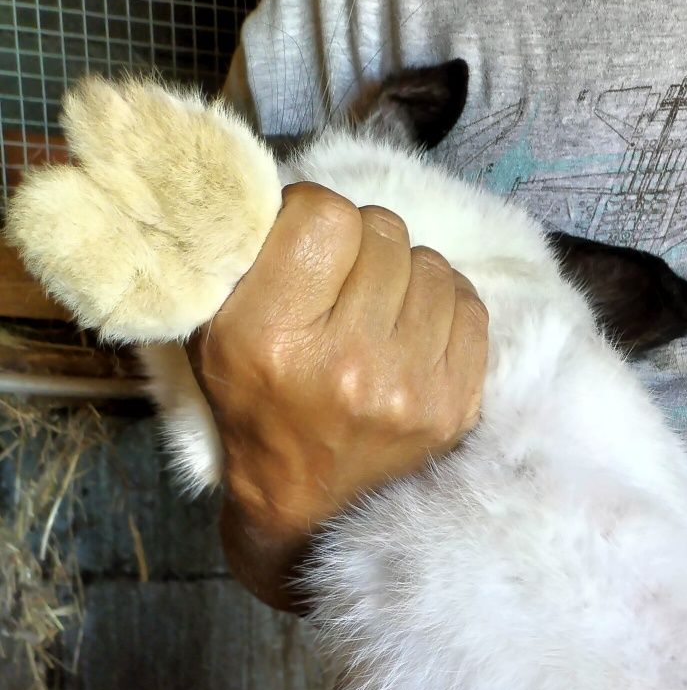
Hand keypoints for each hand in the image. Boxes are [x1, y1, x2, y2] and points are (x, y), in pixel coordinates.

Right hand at [188, 182, 488, 542]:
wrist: (303, 506)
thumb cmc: (255, 403)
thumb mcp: (213, 328)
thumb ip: (241, 253)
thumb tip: (286, 183)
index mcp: (272, 337)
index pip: (325, 214)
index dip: (315, 214)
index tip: (305, 243)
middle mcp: (346, 364)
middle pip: (384, 232)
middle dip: (361, 246)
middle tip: (342, 282)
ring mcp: (409, 390)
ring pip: (430, 263)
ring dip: (404, 275)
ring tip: (376, 311)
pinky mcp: (455, 407)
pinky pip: (469, 305)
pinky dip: (442, 305)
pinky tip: (411, 330)